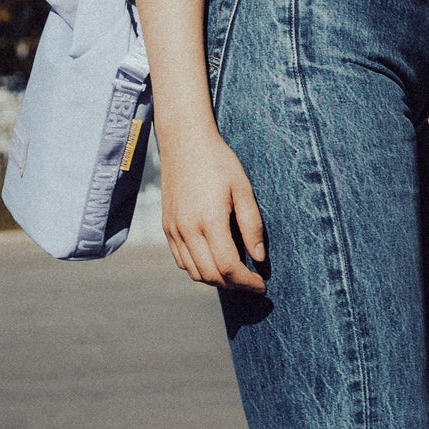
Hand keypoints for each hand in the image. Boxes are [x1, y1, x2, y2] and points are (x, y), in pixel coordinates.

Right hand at [160, 129, 267, 291]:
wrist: (185, 143)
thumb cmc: (219, 162)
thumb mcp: (243, 188)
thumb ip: (252, 225)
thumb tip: (259, 257)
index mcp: (209, 221)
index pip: (228, 267)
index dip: (246, 282)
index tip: (261, 285)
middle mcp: (187, 230)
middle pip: (210, 275)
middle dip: (234, 285)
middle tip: (252, 283)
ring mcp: (173, 231)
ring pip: (193, 272)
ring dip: (216, 280)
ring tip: (236, 275)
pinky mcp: (167, 228)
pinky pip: (181, 261)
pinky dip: (198, 269)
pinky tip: (214, 262)